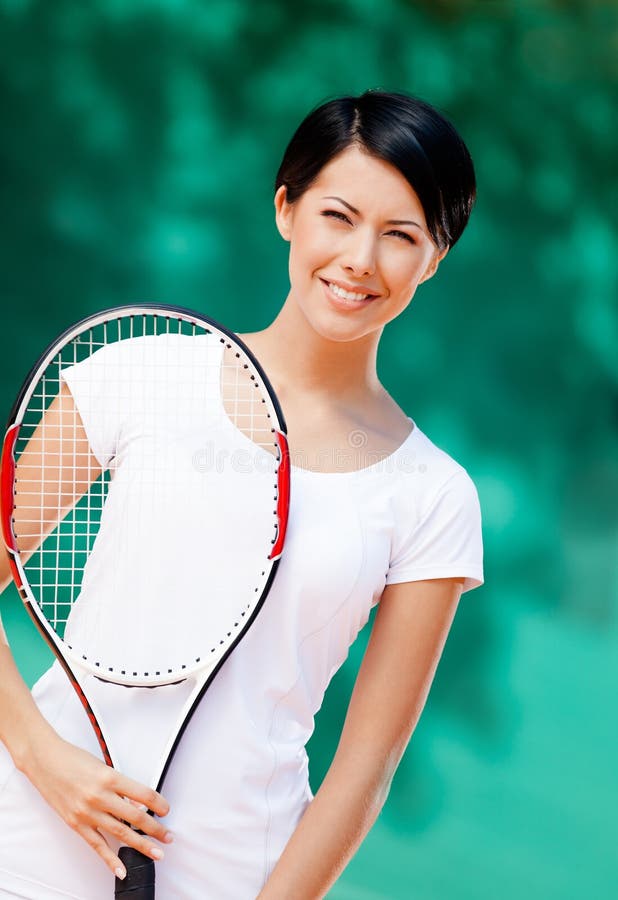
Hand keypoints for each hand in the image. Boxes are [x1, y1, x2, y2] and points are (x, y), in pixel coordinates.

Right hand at [21, 729, 171, 879]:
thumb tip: (138, 803)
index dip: (158, 804)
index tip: (165, 810)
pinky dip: (110, 859)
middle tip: (167, 837)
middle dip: (155, 829)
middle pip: (135, 817)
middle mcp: (99, 796)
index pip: (143, 794)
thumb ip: (120, 786)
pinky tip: (121, 868)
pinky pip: (96, 844)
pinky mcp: (76, 823)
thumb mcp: (103, 766)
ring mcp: (87, 812)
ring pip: (120, 833)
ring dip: (141, 845)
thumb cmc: (72, 759)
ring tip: (155, 852)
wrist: (44, 761)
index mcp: (109, 777)